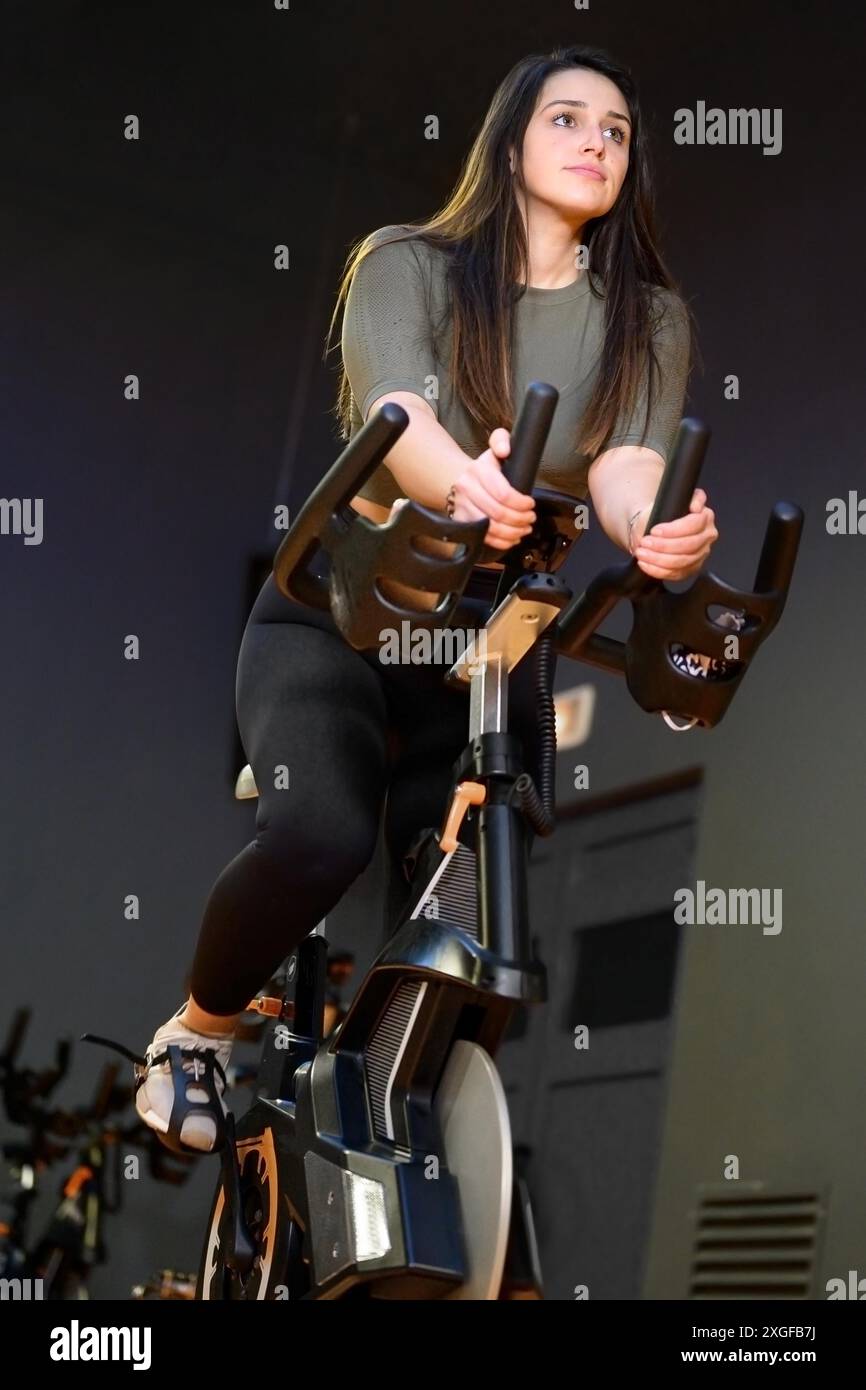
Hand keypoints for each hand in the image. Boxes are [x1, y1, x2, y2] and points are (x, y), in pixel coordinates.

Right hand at [450, 428, 536, 550]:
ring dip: (512, 532)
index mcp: (478, 471)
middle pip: (498, 513)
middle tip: (531, 518)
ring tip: (525, 528)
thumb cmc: (482, 469)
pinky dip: (501, 541)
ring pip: (491, 528)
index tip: (530, 503)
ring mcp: (463, 508)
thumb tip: (505, 449)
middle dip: (520, 519)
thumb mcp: (493, 448)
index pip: (503, 493)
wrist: (458, 480)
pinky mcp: (462, 523)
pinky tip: (512, 537)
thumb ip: (501, 440)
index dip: (521, 503)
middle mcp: (467, 490)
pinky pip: (483, 537)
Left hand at [632, 488, 717, 580]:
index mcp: (706, 517)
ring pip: (682, 562)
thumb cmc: (663, 512)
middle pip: (689, 545)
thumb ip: (681, 497)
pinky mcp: (692, 567)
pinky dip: (658, 570)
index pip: (694, 525)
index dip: (673, 530)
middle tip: (645, 542)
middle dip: (663, 545)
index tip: (654, 530)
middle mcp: (707, 535)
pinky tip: (646, 564)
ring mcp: (701, 553)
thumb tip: (696, 506)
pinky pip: (676, 574)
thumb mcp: (669, 499)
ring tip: (642, 553)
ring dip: (658, 559)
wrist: (656, 526)